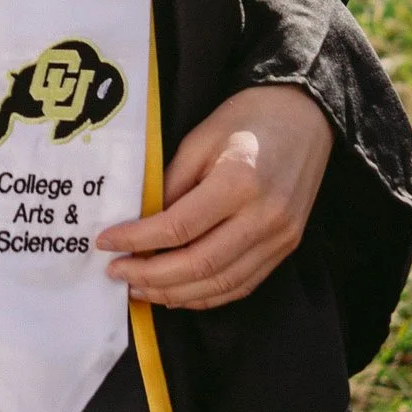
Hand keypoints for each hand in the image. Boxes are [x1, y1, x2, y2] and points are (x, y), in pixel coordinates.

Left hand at [96, 84, 331, 310]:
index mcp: (239, 182)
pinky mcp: (286, 247)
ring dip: (175, 293)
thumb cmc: (249, 117)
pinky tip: (177, 293)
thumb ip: (171, 183)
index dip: (137, 240)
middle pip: (199, 265)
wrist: (306, 115)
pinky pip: (242, 284)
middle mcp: (263, 217)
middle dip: (151, 276)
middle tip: (116, 273)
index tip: (105, 243)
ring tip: (140, 288)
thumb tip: (141, 223)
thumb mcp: (200, 138)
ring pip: (220, 285)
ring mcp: (279, 238)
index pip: (178, 228)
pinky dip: (207, 296)